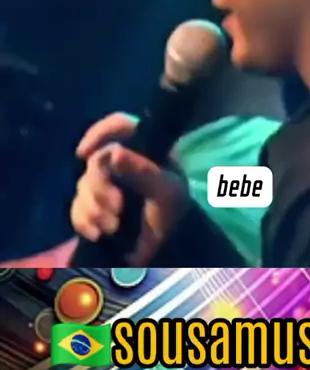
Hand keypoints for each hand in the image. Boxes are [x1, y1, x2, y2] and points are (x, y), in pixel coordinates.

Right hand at [71, 112, 189, 264]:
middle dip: (100, 187)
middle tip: (117, 207)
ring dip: (94, 208)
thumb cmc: (174, 209)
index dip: (99, 132)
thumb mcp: (166, 190)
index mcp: (142, 148)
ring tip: (113, 227)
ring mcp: (106, 183)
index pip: (119, 125)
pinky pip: (76, 208)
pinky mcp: (95, 207)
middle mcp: (121, 160)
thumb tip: (115, 153)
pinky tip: (97, 234)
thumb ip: (143, 171)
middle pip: (95, 162)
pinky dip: (83, 221)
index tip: (84, 153)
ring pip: (83, 186)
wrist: (169, 244)